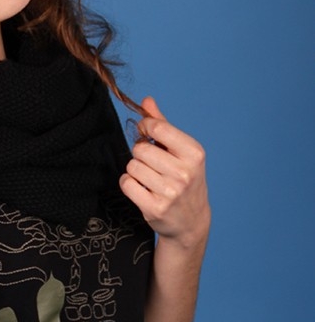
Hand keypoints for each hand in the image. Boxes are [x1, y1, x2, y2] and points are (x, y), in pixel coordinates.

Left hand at [119, 96, 209, 250]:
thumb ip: (163, 125)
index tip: (146, 133)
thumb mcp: (181, 151)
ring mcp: (170, 192)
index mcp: (194, 153)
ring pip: (132, 167)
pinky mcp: (155, 208)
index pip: (158, 128)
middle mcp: (184, 173)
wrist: (191, 220)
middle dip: (141, 153)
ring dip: (135, 170)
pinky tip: (142, 188)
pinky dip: (129, 184)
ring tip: (149, 177)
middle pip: (141, 149)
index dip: (146, 127)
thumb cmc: (185, 179)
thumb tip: (146, 101)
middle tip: (152, 163)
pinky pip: (127, 184)